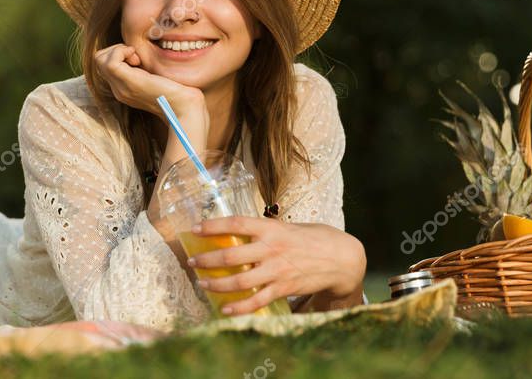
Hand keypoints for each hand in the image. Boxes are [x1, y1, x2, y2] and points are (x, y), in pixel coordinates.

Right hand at [93, 43, 204, 119]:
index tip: (138, 58)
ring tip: (137, 58)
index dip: (118, 54)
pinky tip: (138, 59)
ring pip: (100, 59)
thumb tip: (140, 52)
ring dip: (118, 50)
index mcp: (124, 89)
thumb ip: (146, 69)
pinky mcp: (129, 83)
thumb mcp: (157, 77)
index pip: (104, 64)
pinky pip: (110, 62)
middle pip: (99, 60)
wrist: (185, 108)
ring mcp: (122, 88)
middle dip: (116, 50)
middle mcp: (119, 90)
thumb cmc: (179, 91)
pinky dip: (121, 52)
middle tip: (136, 57)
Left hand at [187, 216, 365, 315]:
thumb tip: (238, 229)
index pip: (234, 223)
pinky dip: (238, 308)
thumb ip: (265, 229)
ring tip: (202, 284)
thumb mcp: (287, 226)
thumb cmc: (311, 238)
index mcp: (270, 228)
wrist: (340, 258)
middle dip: (206, 260)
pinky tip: (224, 309)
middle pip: (230, 256)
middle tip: (191, 261)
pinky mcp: (283, 288)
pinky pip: (256, 301)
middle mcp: (271, 248)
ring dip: (216, 284)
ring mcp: (276, 270)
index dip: (212, 226)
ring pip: (239, 282)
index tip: (194, 228)